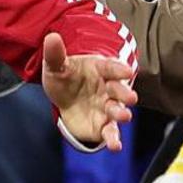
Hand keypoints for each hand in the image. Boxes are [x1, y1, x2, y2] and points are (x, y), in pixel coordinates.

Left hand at [41, 32, 136, 151]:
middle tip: (130, 97)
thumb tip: (51, 36)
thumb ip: (55, 54)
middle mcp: (108, 88)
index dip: (118, 69)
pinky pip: (110, 132)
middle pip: (119, 90)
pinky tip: (115, 146)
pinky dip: (114, 138)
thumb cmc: (65, 77)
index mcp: (100, 69)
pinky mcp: (104, 125)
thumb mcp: (56, 65)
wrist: (65, 96)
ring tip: (124, 116)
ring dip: (121, 114)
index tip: (126, 70)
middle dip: (125, 93)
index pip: (111, 67)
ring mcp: (107, 107)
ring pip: (117, 111)